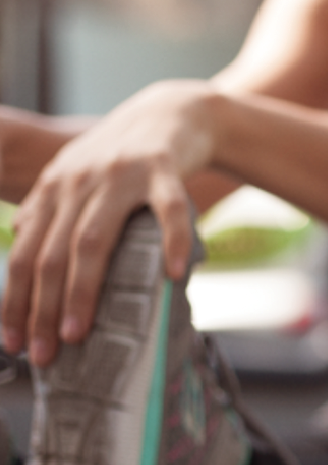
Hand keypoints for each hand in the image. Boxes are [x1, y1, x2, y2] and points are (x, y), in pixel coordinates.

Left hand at [4, 80, 215, 364]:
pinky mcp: (165, 169)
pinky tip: (173, 276)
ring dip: (81, 291)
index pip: (25, 255)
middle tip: (44, 353)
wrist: (174, 111)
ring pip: (93, 241)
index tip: (13, 343)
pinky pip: (169, 212)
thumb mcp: (78, 180)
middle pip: (52, 255)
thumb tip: (25, 261)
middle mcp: (78, 182)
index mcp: (53, 190)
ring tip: (79, 332)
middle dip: (42, 309)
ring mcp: (121, 175)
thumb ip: (52, 214)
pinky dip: (172, 244)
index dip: (16, 302)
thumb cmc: (126, 158)